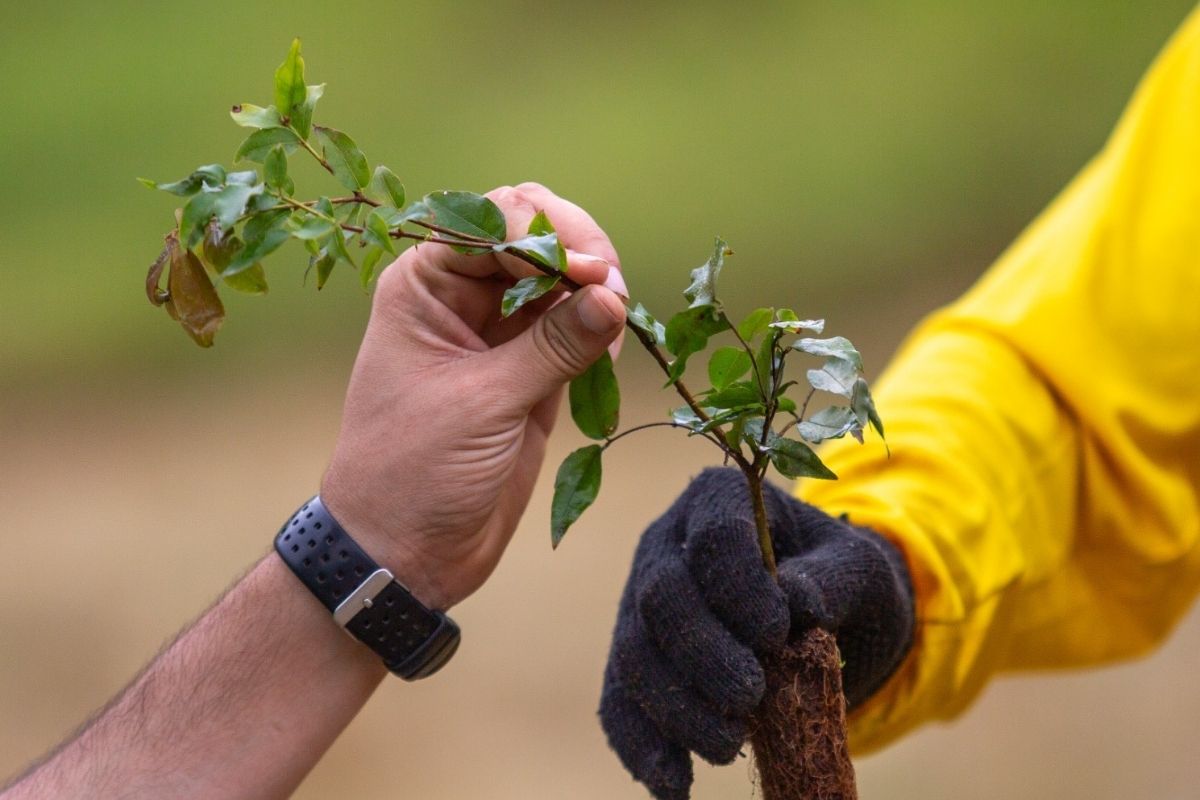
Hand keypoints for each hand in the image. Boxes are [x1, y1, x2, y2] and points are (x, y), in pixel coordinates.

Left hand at [320, 182, 626, 609]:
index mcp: (425, 286)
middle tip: (613, 290)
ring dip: (594, 290)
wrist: (402, 551)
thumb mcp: (482, 404)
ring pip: (558, 281)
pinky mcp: (529, 373)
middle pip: (531, 237)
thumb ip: (551, 347)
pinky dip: (597, 330)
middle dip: (577, 252)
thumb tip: (612, 296)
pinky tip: (609, 350)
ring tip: (614, 323)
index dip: (546, 236)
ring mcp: (498, 335)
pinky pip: (573, 329)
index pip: (493, 222)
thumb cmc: (413, 471)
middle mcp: (461, 299)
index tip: (590, 273)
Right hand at [599, 467, 913, 799]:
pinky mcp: (634, 660)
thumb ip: (833, 579)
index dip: (738, 585)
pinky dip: (642, 748)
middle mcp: (665, 545)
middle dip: (702, 653)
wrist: (815, 614)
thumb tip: (797, 604)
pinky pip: (619, 703)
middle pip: (662, 596)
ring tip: (727, 748)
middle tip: (749, 696)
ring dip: (675, 708)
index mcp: (719, 501)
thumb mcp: (858, 568)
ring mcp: (640, 603)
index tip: (779, 631)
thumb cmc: (836, 578)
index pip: (715, 536)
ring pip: (633, 654)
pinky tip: (676, 785)